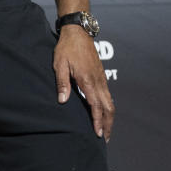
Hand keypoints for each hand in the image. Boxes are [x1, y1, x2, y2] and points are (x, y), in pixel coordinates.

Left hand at [53, 25, 113, 139]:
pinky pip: (108, 95)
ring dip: (109, 117)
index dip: (97, 121)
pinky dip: (108, 108)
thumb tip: (62, 101)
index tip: (98, 134)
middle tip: (105, 139)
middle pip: (108, 107)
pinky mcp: (101, 76)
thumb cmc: (66, 48)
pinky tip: (104, 114)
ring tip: (106, 130)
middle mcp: (98, 81)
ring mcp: (102, 78)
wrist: (78, 32)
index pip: (95, 105)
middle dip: (108, 124)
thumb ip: (62, 83)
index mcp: (88, 80)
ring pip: (110, 102)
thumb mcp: (59, 65)